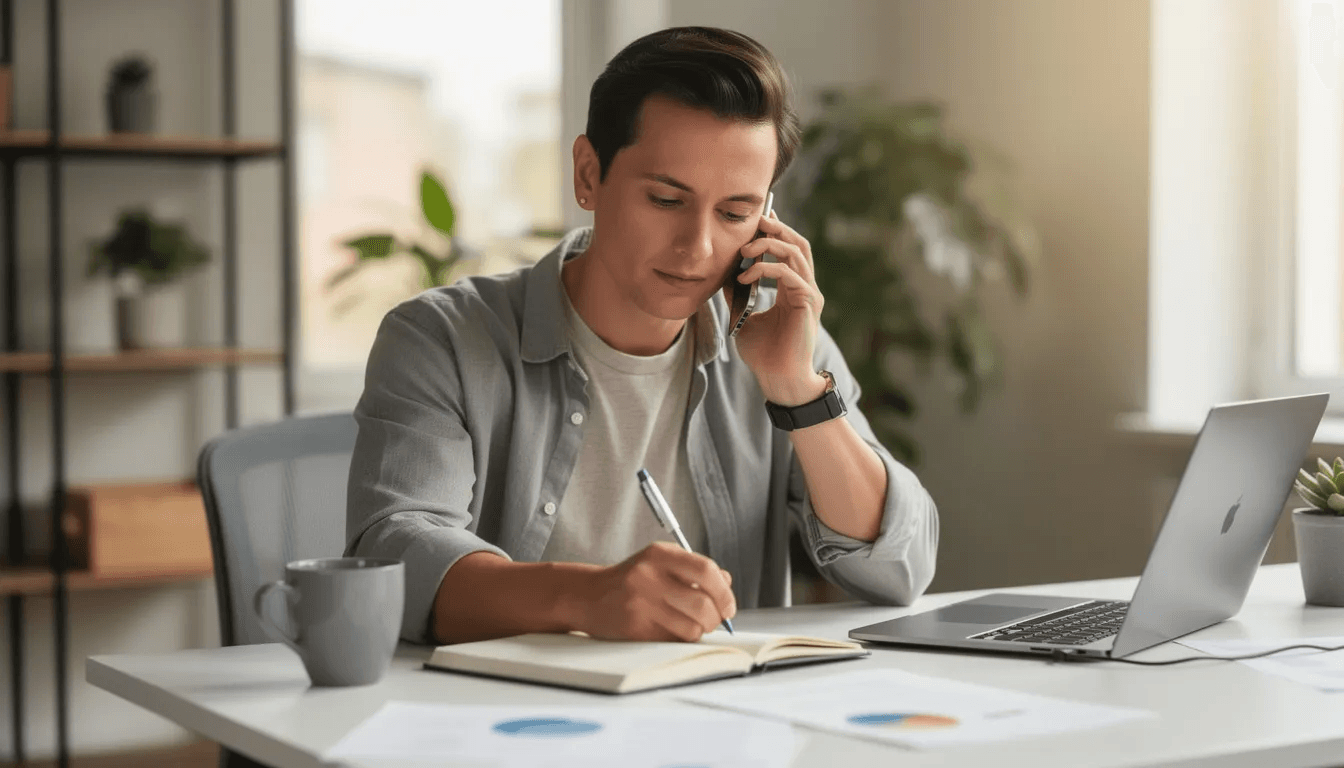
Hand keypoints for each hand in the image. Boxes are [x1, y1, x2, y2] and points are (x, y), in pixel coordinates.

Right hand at [575, 542, 735, 641]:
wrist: (587, 596)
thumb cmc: (630, 580)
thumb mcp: (659, 562)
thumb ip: (694, 569)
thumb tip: (727, 583)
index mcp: (659, 554)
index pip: (706, 570)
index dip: (724, 592)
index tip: (729, 606)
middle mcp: (649, 576)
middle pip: (703, 604)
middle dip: (716, 618)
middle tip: (714, 620)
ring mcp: (640, 603)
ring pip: (692, 628)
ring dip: (699, 631)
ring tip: (689, 624)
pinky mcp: (635, 628)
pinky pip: (674, 640)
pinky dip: (681, 639)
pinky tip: (671, 629)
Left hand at [723, 209, 828, 405]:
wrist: (779, 380)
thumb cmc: (764, 355)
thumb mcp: (743, 318)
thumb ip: (737, 295)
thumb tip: (723, 274)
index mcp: (793, 289)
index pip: (790, 250)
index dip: (776, 232)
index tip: (758, 220)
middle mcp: (805, 287)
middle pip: (798, 243)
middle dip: (777, 228)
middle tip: (756, 221)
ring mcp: (810, 294)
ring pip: (797, 253)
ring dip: (769, 245)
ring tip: (745, 250)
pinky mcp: (808, 303)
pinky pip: (790, 274)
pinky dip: (766, 270)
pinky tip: (745, 277)